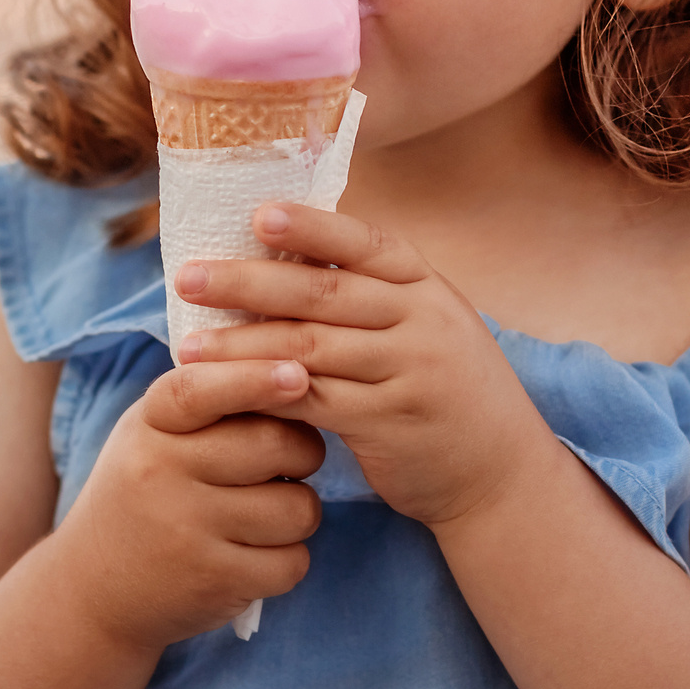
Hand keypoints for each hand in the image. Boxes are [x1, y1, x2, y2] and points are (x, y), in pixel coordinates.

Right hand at [49, 356, 325, 652]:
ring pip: (296, 508)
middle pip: (274, 445)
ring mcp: (186, 532)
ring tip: (269, 512)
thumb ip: (207, 399)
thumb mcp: (152, 433)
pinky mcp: (212, 582)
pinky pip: (292, 563)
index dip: (253, 378)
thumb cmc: (143, 492)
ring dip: (300, 511)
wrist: (92, 587)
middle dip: (303, 451)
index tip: (298, 374)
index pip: (199, 389)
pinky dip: (288, 560)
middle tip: (291, 461)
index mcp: (149, 427)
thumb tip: (292, 365)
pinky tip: (258, 555)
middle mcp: (161, 475)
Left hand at [173, 206, 553, 528]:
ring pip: (310, 349)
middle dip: (248, 282)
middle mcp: (422, 321)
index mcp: (427, 287)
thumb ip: (374, 295)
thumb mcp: (427, 327)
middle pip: (323, 293)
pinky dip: (265, 393)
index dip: (310, 228)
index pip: (364, 244)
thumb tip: (287, 258)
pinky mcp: (390, 423)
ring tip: (187, 345)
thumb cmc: (445, 390)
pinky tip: (225, 392)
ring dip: (242, 344)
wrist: (502, 474)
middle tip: (187, 278)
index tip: (256, 214)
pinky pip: (315, 402)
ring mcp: (409, 372)